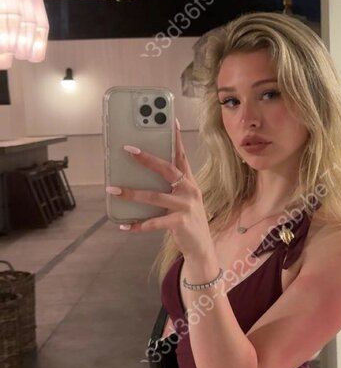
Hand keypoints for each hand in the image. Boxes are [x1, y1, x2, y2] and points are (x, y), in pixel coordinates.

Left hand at [107, 121, 211, 258]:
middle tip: (128, 150)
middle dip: (147, 159)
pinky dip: (138, 225)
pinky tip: (125, 226)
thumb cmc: (187, 220)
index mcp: (189, 182)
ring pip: (155, 196)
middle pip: (167, 169)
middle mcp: (190, 190)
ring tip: (113, 189)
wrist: (201, 247)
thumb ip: (167, 188)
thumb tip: (138, 178)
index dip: (176, 138)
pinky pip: (155, 222)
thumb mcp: (181, 200)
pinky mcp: (181, 222)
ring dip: (132, 193)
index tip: (170, 120)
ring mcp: (186, 206)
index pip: (182, 155)